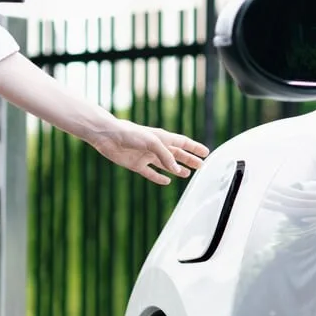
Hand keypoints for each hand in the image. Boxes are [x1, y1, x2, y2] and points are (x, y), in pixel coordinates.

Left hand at [92, 120, 208, 184]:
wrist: (108, 137)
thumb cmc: (131, 134)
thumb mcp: (152, 142)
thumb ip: (166, 156)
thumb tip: (177, 171)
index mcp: (163, 138)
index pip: (183, 143)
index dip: (195, 148)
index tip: (206, 153)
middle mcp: (156, 147)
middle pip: (177, 154)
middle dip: (189, 160)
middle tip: (201, 166)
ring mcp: (147, 156)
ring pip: (166, 165)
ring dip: (177, 169)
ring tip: (187, 174)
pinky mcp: (137, 165)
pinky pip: (151, 173)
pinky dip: (159, 178)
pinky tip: (167, 181)